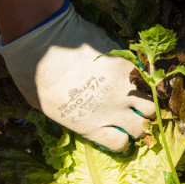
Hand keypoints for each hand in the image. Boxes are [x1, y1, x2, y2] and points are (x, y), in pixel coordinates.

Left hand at [0, 2, 155, 152]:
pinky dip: (143, 80)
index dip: (122, 140)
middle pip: (140, 128)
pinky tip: (136, 77)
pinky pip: (144, 77)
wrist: (42, 40)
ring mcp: (121, 86)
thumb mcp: (45, 107)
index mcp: (89, 125)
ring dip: (147, 105)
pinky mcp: (125, 63)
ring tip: (140, 100)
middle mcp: (111, 110)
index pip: (119, 143)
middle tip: (134, 117)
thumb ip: (68, 116)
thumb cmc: (33, 74)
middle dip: (139, 126)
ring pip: (151, 105)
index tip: (121, 134)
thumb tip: (77, 116)